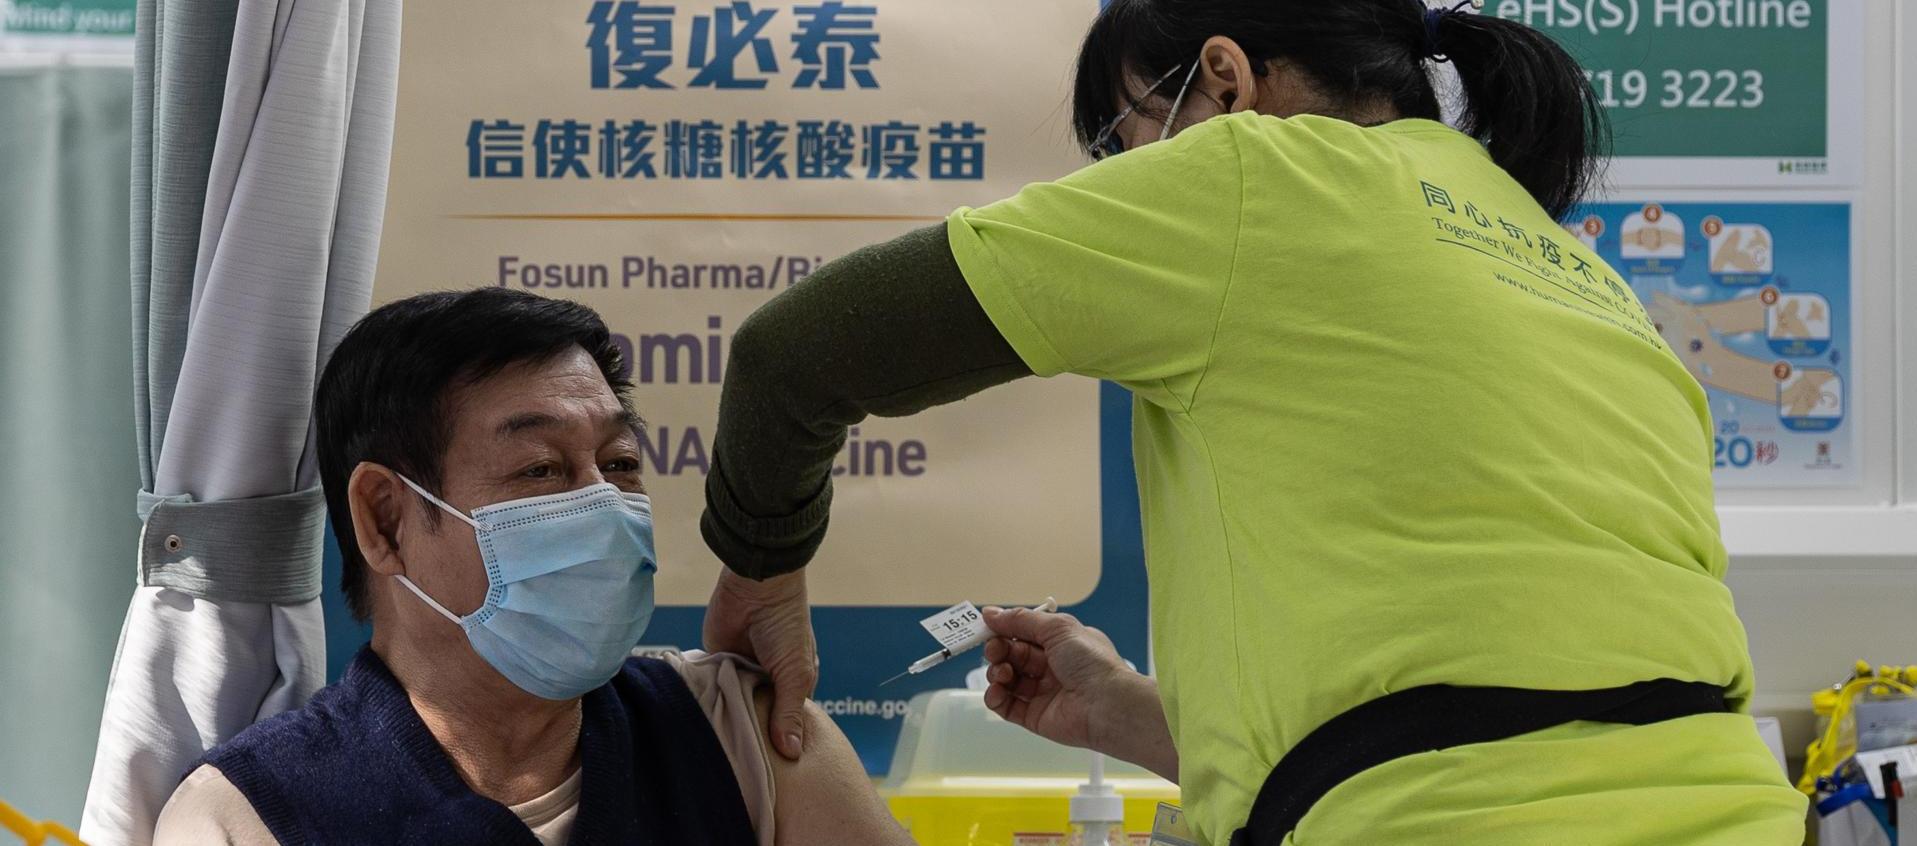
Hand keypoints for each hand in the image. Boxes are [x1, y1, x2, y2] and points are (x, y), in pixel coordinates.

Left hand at [705, 569, 816, 759]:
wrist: (755, 586)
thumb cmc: (785, 626)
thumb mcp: (794, 673)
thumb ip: (788, 712)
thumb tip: (791, 754)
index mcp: (793, 684)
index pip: (785, 722)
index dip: (778, 743)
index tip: (770, 771)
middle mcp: (767, 681)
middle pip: (757, 717)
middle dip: (750, 735)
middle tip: (739, 768)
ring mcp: (740, 673)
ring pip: (732, 707)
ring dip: (727, 720)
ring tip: (718, 754)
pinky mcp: (716, 663)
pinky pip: (710, 690)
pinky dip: (708, 702)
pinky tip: (701, 726)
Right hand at [981, 607, 1177, 781]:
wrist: (1107, 704)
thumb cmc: (1091, 662)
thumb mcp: (1058, 628)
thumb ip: (1022, 620)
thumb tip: (991, 613)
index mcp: (1059, 644)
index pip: (1023, 634)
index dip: (1004, 630)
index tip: (986, 627)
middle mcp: (1050, 667)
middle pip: (1012, 656)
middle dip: (998, 651)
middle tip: (995, 651)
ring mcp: (1042, 692)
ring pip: (1006, 680)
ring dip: (997, 673)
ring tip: (1003, 673)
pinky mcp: (1034, 716)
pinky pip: (1006, 706)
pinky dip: (995, 697)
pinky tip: (996, 691)